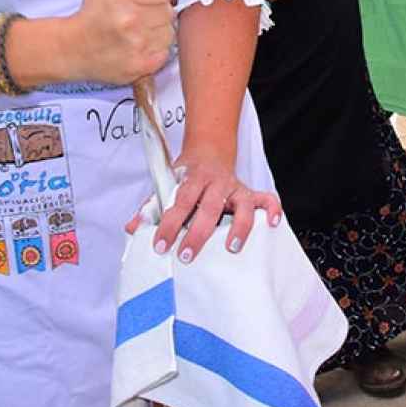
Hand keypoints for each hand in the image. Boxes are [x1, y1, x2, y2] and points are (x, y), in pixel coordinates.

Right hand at [68, 0, 177, 83]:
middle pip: (169, 11)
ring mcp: (135, 45)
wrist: (73, 48)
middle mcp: (129, 19)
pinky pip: (164, 52)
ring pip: (169, 32)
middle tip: (140, 14)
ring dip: (158, 31)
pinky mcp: (140, 66)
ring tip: (138, 31)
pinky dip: (155, 49)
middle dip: (158, 10)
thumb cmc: (94, 12)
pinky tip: (138, 45)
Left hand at [152, 141, 283, 261]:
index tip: (160, 245)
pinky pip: (267, 199)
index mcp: (192, 180)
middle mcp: (216, 183)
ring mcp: (236, 188)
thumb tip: (133, 228)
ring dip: (239, 227)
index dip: (169, 224)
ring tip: (232, 248)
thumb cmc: (187, 176)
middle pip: (209, 208)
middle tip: (187, 255)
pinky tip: (272, 224)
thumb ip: (151, 207)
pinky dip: (272, 209)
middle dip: (198, 233)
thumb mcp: (166, 185)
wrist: (209, 151)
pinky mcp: (251, 193)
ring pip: (243, 205)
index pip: (179, 203)